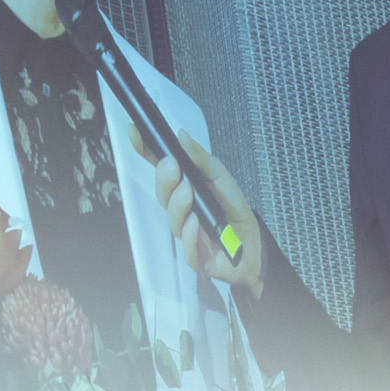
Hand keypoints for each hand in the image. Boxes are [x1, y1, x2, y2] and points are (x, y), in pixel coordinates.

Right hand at [148, 124, 265, 292]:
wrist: (253, 245)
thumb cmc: (233, 210)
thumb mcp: (222, 178)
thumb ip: (202, 159)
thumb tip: (182, 136)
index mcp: (184, 188)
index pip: (161, 170)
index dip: (146, 152)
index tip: (137, 134)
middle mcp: (181, 210)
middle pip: (163, 195)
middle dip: (164, 179)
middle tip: (171, 165)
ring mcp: (185, 233)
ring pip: (173, 220)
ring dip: (177, 205)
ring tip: (187, 193)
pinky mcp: (196, 256)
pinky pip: (187, 249)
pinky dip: (189, 235)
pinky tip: (194, 224)